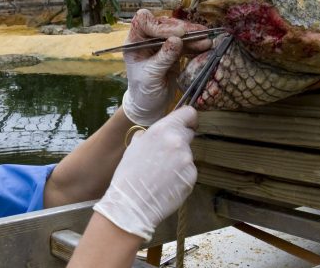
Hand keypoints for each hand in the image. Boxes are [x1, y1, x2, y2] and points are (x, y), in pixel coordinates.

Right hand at [92, 106, 198, 240]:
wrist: (131, 204)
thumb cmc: (128, 175)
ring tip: (160, 175)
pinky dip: (180, 177)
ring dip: (178, 162)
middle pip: (188, 135)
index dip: (187, 119)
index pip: (189, 113)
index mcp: (163, 130)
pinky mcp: (192, 178)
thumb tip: (152, 134)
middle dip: (179, 142)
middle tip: (164, 156)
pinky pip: (188, 172)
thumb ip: (148, 136)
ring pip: (187, 156)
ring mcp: (187, 161)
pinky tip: (166, 184)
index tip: (185, 125)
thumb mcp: (133, 147)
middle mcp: (178, 142)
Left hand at [123, 9, 211, 125]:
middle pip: (165, 24)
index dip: (160, 25)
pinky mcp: (173, 51)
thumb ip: (164, 57)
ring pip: (178, 32)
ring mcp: (161, 44)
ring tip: (207, 41)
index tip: (178, 34)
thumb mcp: (151, 75)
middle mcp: (147, 39)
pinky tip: (206, 45)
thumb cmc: (143, 92)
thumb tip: (177, 40)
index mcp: (134, 42)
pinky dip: (196, 44)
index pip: (144, 21)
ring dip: (193, 36)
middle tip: (199, 34)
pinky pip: (185, 44)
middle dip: (182, 29)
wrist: (150, 105)